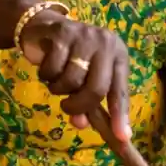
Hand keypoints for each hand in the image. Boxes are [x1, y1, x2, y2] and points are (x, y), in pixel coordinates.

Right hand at [20, 9, 129, 138]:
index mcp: (118, 55)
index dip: (120, 115)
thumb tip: (81, 124)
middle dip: (79, 105)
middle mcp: (106, 43)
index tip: (122, 137)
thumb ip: (87, 103)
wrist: (44, 27)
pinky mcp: (62, 34)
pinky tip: (47, 65)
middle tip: (68, 108)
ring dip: (59, 88)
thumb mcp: (84, 78)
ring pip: (71, 80)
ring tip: (57, 78)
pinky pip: (52, 70)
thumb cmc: (71, 57)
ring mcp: (85, 36)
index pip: (120, 91)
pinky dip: (46, 75)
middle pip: (96, 88)